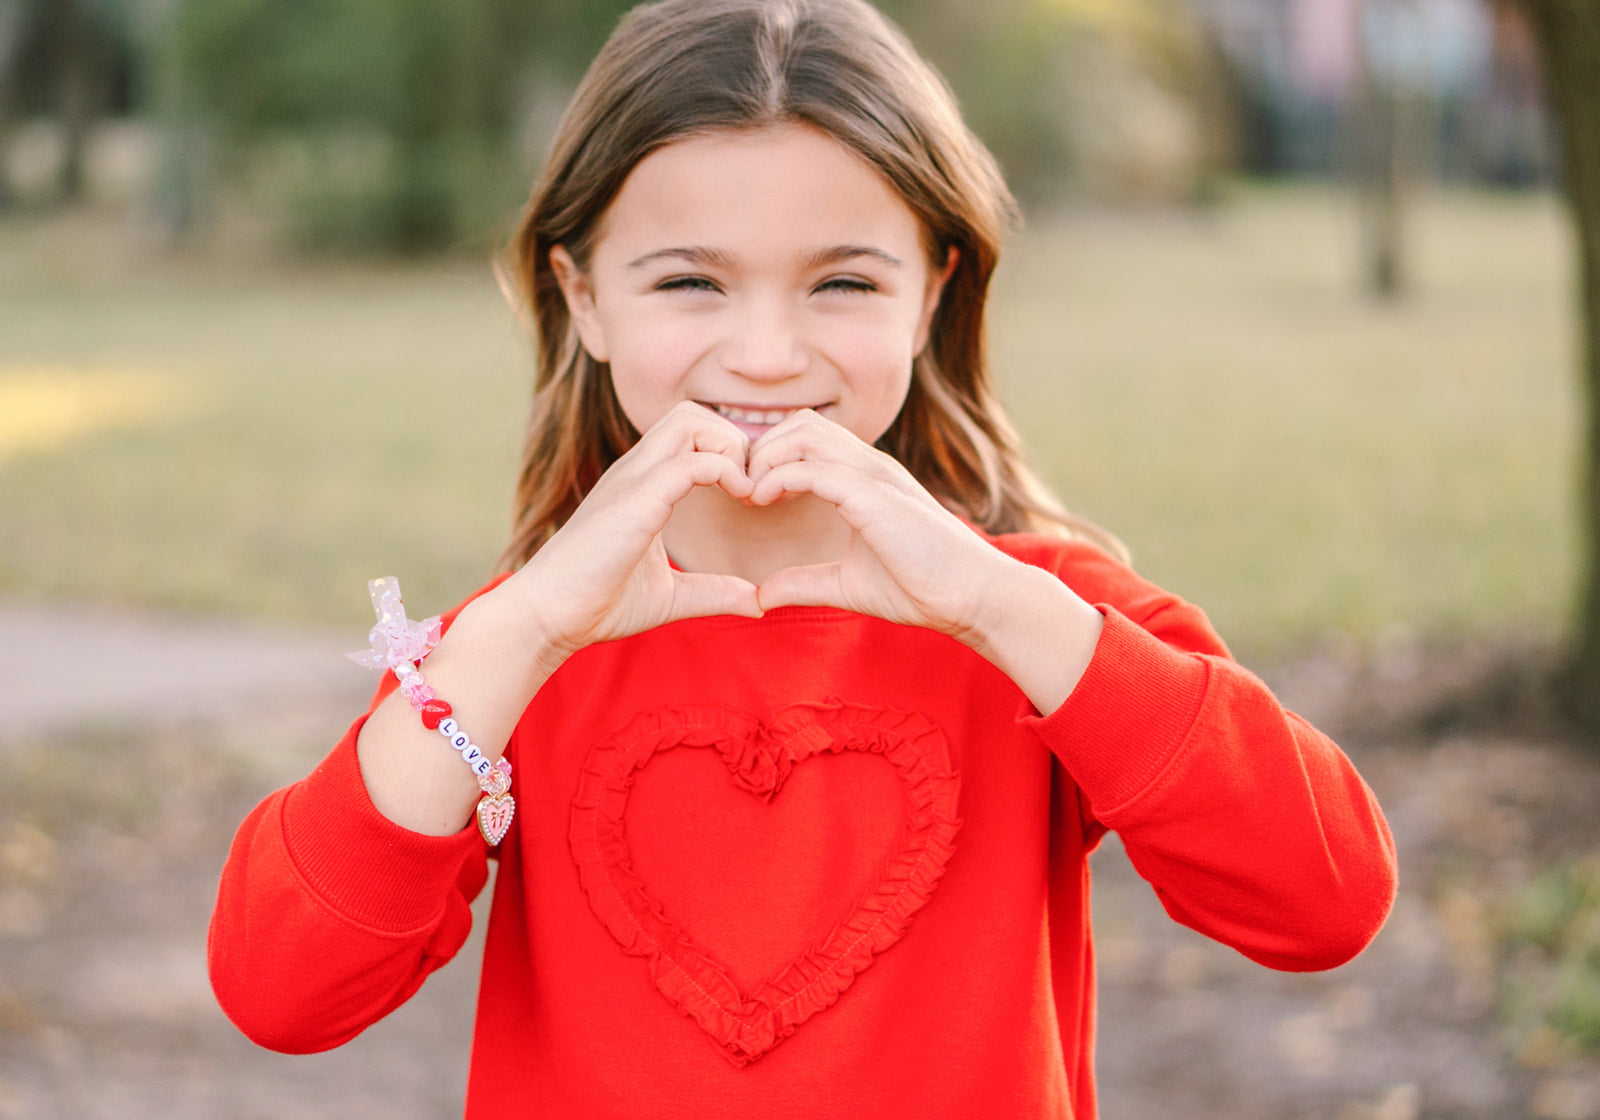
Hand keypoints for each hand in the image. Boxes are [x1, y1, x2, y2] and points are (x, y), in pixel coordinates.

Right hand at [495, 401, 762, 662]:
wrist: (547, 616)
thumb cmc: (598, 603)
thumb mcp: (671, 596)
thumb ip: (715, 591)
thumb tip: (759, 602)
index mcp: (642, 484)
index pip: (689, 432)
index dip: (729, 453)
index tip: (749, 496)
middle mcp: (636, 471)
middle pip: (692, 413)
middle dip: (733, 439)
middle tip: (750, 488)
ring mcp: (633, 480)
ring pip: (690, 420)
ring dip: (730, 447)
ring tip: (744, 492)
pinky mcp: (635, 501)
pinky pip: (690, 461)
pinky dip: (725, 471)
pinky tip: (740, 500)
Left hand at [746, 409, 1014, 645]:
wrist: (972, 597)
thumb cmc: (921, 587)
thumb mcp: (846, 584)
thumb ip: (804, 581)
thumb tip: (760, 596)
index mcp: (865, 479)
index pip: (807, 438)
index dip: (770, 457)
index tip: (748, 494)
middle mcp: (869, 467)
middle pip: (800, 424)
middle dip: (761, 449)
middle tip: (741, 489)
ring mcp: (874, 476)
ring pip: (804, 433)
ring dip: (765, 457)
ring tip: (749, 493)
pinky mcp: (874, 496)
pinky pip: (814, 467)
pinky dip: (779, 477)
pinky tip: (762, 501)